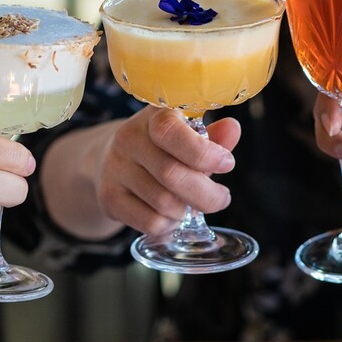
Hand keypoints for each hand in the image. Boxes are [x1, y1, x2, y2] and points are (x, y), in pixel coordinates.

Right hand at [95, 106, 239, 234]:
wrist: (112, 160)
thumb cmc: (162, 148)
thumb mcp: (188, 136)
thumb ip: (213, 137)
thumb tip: (232, 129)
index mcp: (153, 116)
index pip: (170, 132)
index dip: (203, 153)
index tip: (227, 164)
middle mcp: (128, 138)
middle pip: (172, 174)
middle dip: (207, 194)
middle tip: (221, 198)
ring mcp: (115, 168)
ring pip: (163, 203)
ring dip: (187, 211)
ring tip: (191, 205)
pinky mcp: (108, 197)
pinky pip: (150, 222)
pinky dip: (170, 225)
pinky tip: (172, 216)